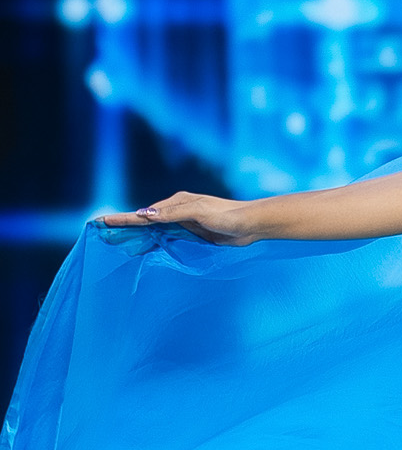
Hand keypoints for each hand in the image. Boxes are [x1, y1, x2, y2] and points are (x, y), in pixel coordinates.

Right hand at [96, 193, 257, 244]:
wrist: (250, 224)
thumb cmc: (226, 216)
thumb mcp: (198, 212)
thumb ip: (173, 214)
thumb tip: (145, 214)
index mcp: (176, 202)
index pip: (144, 212)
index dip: (123, 218)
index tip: (103, 221)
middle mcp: (178, 210)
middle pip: (147, 219)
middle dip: (126, 224)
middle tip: (103, 229)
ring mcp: (186, 222)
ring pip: (157, 229)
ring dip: (139, 233)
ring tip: (119, 239)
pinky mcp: (194, 234)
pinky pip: (169, 238)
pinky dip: (156, 240)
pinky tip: (149, 247)